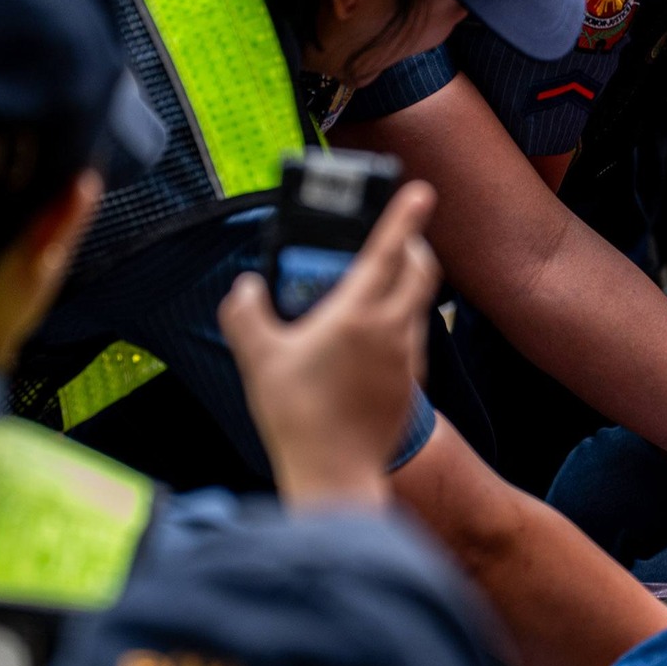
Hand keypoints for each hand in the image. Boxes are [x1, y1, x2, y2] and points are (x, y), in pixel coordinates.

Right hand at [220, 182, 440, 511]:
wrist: (334, 474)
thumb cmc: (297, 417)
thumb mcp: (256, 358)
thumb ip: (245, 312)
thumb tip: (246, 288)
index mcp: (358, 315)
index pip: (390, 251)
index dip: (404, 216)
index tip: (420, 191)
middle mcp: (393, 331)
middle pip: (421, 272)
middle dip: (415, 246)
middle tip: (396, 237)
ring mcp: (407, 358)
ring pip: (418, 306)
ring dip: (405, 286)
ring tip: (371, 287)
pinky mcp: (411, 383)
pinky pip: (411, 338)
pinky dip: (398, 322)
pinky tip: (369, 338)